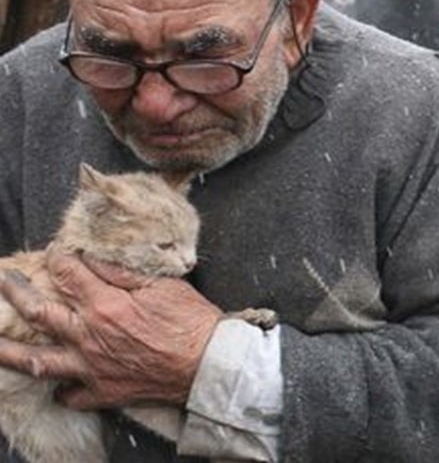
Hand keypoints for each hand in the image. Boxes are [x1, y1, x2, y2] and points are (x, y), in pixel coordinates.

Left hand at [0, 252, 221, 408]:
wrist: (210, 365)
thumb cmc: (192, 321)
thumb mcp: (163, 284)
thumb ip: (122, 271)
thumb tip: (91, 257)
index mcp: (105, 305)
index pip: (68, 274)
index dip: (58, 258)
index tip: (56, 251)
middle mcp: (89, 336)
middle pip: (38, 312)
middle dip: (15, 292)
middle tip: (2, 281)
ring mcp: (91, 367)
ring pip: (36, 361)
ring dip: (7, 351)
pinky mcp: (102, 392)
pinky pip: (69, 395)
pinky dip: (59, 390)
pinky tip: (57, 381)